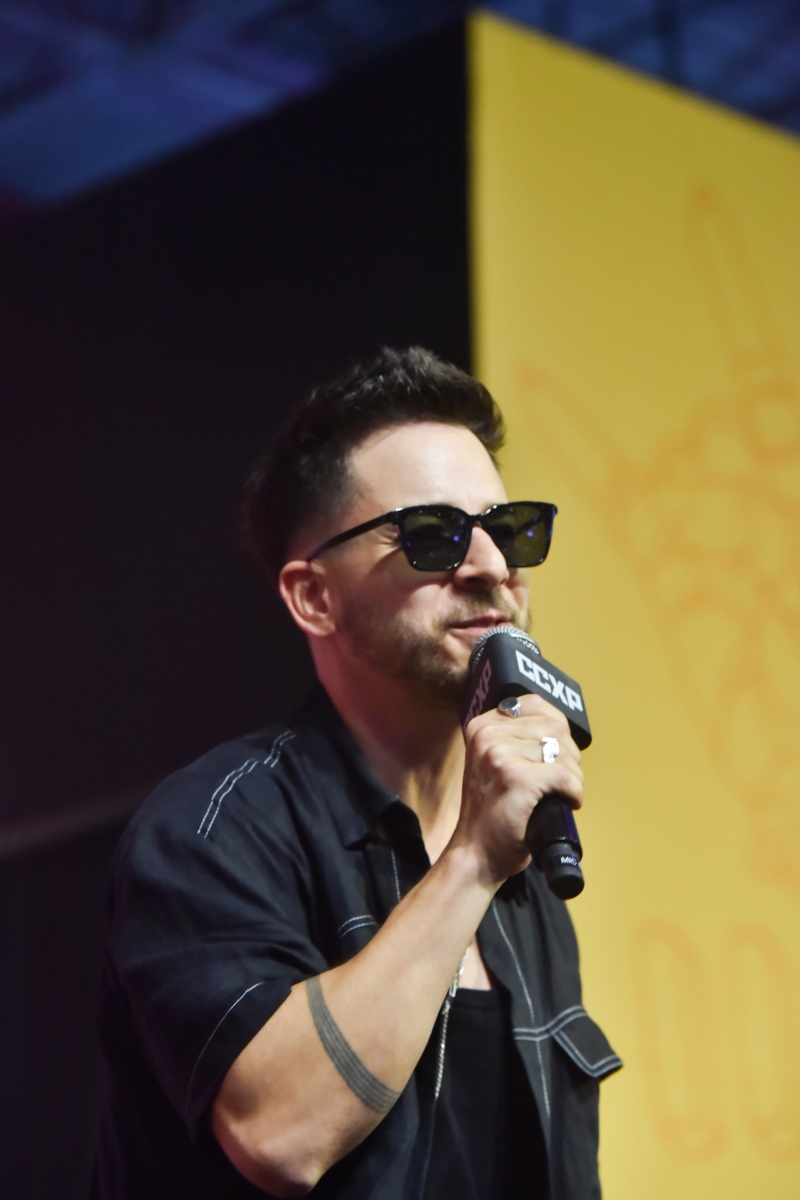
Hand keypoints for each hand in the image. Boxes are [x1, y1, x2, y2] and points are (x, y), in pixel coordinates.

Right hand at [453, 694, 583, 884]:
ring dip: (573, 777)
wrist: (477, 853)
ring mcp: (500, 755)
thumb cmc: (492, 811)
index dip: (556, 726)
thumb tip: (558, 727)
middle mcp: (487, 735)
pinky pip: (565, 775)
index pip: (534, 703)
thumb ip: (515, 739)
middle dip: (569, 755)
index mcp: (481, 726)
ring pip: (564, 753)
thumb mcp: (493, 762)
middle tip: (560, 780)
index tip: (558, 750)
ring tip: (560, 793)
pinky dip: (575, 792)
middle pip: (555, 727)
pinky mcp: (517, 779)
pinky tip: (567, 802)